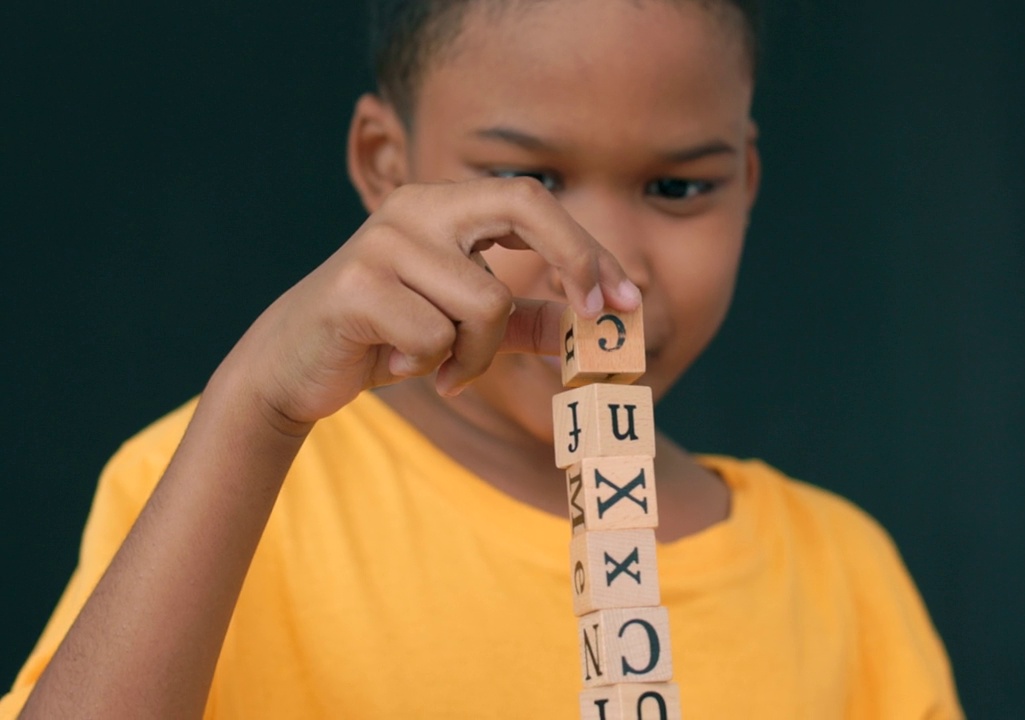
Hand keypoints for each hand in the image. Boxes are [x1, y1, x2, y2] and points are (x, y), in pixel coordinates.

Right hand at [217, 177, 640, 434]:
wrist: (292, 365)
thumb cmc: (387, 337)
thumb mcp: (466, 328)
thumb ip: (525, 323)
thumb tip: (594, 327)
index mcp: (442, 207)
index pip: (532, 200)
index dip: (586, 248)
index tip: (626, 300)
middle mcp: (415, 208)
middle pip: (524, 205)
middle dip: (575, 261)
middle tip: (597, 317)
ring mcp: (381, 243)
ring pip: (486, 301)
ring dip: (477, 353)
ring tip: (443, 366)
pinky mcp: (355, 287)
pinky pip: (435, 336)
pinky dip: (431, 365)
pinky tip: (399, 364)